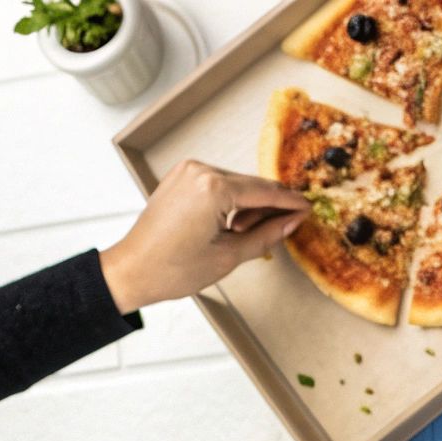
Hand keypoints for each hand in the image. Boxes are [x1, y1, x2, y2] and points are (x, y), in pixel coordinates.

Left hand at [99, 159, 309, 313]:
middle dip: (271, 206)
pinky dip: (231, 200)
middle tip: (286, 227)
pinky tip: (232, 224)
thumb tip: (293, 221)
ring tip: (247, 234)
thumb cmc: (174, 269)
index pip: (265, 192)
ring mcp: (188, 170)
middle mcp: (200, 170)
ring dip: (249, 205)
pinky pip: (218, 184)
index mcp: (213, 188)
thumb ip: (267, 234)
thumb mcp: (230, 255)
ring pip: (236, 184)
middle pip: (251, 185)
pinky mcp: (180, 176)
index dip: (290, 203)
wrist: (132, 269)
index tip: (309, 209)